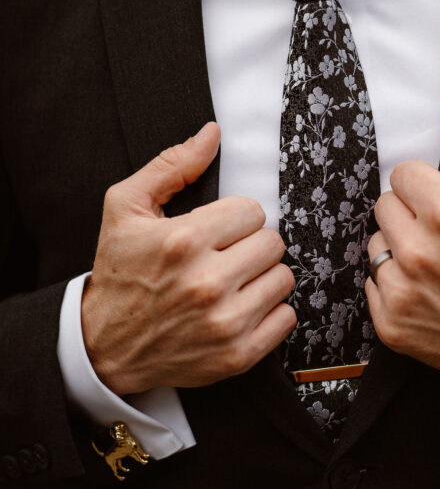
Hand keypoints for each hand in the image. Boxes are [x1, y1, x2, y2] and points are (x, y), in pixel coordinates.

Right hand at [82, 123, 295, 394]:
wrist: (104, 346)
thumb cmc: (120, 271)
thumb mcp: (125, 208)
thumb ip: (172, 165)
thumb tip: (213, 133)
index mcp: (183, 241)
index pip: (253, 210)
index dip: (235, 218)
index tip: (216, 231)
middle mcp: (206, 283)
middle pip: (273, 243)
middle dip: (250, 245)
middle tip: (225, 256)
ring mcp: (224, 323)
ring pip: (283, 278)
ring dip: (261, 277)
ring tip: (232, 282)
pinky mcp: (237, 355)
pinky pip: (286, 318)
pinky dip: (269, 312)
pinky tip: (239, 308)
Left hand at [366, 100, 439, 391]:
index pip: (403, 174)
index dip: (427, 183)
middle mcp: (419, 254)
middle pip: (385, 207)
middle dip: (412, 213)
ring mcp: (404, 293)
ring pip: (376, 245)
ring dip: (401, 248)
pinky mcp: (395, 326)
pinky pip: (373, 286)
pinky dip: (396, 285)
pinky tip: (430, 290)